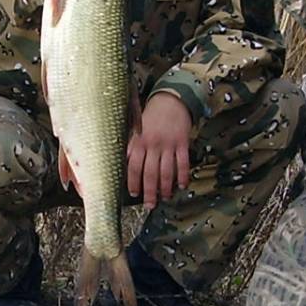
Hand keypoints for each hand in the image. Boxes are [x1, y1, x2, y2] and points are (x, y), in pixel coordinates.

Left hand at [127, 91, 192, 208]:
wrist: (170, 100)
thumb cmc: (150, 117)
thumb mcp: (136, 129)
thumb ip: (131, 147)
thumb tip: (122, 165)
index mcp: (139, 142)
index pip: (134, 167)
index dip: (133, 182)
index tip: (134, 194)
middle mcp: (153, 144)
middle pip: (150, 173)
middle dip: (150, 192)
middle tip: (150, 204)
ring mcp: (169, 144)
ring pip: (167, 171)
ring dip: (166, 187)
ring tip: (165, 197)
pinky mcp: (183, 143)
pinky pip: (183, 163)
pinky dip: (183, 176)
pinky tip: (182, 185)